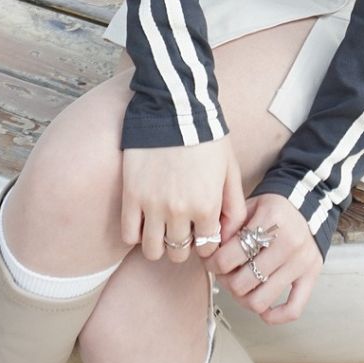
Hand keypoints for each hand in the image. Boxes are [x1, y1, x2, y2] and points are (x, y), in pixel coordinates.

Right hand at [121, 136, 246, 263]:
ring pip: (153, 251)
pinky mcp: (132, 196)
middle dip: (184, 244)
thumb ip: (234, 205)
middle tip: (182, 227)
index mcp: (206, 206)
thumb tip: (230, 234)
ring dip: (159, 244)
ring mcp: (152, 206)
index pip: (206, 247)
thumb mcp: (230, 169)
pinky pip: (129, 235)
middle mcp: (179, 212)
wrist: (175, 109)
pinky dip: (136, 235)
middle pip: (179, 253)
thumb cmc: (207, 136)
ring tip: (162, 227)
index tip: (201, 231)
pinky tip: (144, 220)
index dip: (206, 241)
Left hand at [212, 193, 322, 324]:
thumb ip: (230, 226)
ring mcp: (301, 261)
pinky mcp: (312, 274)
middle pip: (242, 283)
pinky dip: (275, 316)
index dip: (213, 264)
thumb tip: (212, 251)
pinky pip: (293, 308)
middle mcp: (288, 242)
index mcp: (271, 220)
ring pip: (261, 300)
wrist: (307, 203)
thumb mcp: (250, 205)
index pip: (229, 256)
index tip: (211, 262)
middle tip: (225, 274)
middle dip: (227, 282)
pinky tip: (264, 311)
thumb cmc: (275, 207)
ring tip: (241, 287)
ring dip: (244, 299)